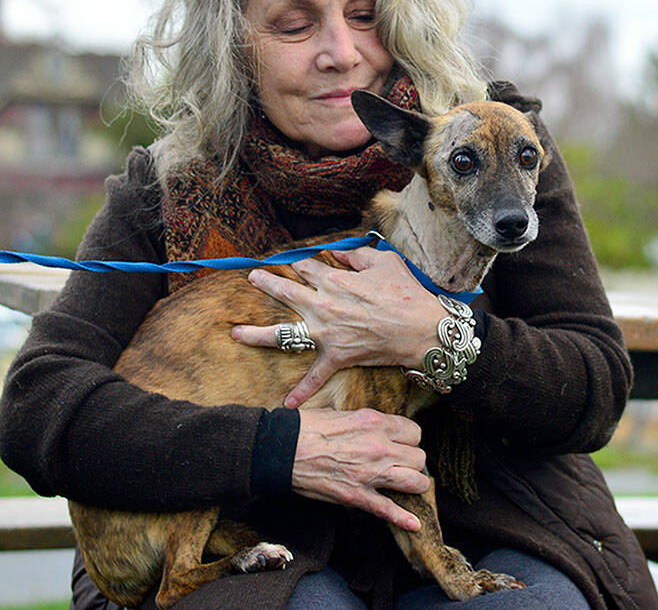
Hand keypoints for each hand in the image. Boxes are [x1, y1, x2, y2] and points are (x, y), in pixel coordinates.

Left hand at [232, 247, 446, 406]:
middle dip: (265, 283)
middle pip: (285, 292)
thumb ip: (358, 255)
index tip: (290, 260)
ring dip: (257, 334)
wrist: (422, 329)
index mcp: (334, 280)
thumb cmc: (406, 293)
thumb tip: (340, 252)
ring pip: (283, 334)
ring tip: (236, 334)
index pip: (306, 265)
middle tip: (252, 278)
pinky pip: (315, 377)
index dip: (298, 260)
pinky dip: (301, 391)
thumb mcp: (384, 262)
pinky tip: (286, 405)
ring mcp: (326, 333)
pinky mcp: (337, 356)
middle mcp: (323, 305)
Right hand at [291, 407, 429, 530]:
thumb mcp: (340, 413)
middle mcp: (379, 447)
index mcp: (374, 423)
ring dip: (415, 485)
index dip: (409, 439)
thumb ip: (364, 422)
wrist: (282, 450)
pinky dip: (403, 519)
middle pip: (419, 457)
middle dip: (413, 461)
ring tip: (409, 485)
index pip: (414, 432)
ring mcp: (370, 474)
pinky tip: (414, 524)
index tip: (402, 443)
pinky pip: (389, 510)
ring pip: (415, 482)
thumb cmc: (306, 428)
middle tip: (402, 464)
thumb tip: (373, 426)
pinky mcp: (357, 496)